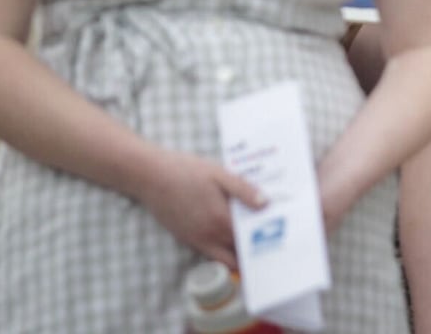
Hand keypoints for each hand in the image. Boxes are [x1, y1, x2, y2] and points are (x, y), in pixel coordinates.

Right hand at [136, 149, 265, 269]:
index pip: (251, 238)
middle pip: (240, 252)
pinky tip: (232, 238)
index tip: (280, 234)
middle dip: (256, 249)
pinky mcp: (187, 239)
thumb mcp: (219, 174)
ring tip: (256, 243)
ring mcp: (197, 240)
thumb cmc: (186, 171)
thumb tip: (266, 204)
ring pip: (225, 259)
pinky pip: (211, 254)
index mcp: (221, 218)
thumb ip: (243, 190)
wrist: (150, 177)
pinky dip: (224, 252)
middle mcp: (210, 235)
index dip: (266, 238)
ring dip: (240, 254)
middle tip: (272, 240)